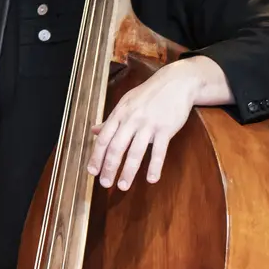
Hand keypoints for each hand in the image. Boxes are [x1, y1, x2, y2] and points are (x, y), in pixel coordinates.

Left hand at [87, 57, 215, 189]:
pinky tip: (151, 179)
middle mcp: (131, 120)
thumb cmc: (149, 94)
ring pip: (135, 152)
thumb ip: (110, 120)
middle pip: (116, 147)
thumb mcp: (125, 103)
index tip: (92, 172)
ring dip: (128, 171)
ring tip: (123, 186)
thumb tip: (94, 131)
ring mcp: (149, 125)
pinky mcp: (166, 129)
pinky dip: (154, 166)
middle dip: (109, 167)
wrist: (177, 82)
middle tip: (105, 184)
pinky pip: (159, 151)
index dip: (96, 156)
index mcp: (119, 114)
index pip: (104, 139)